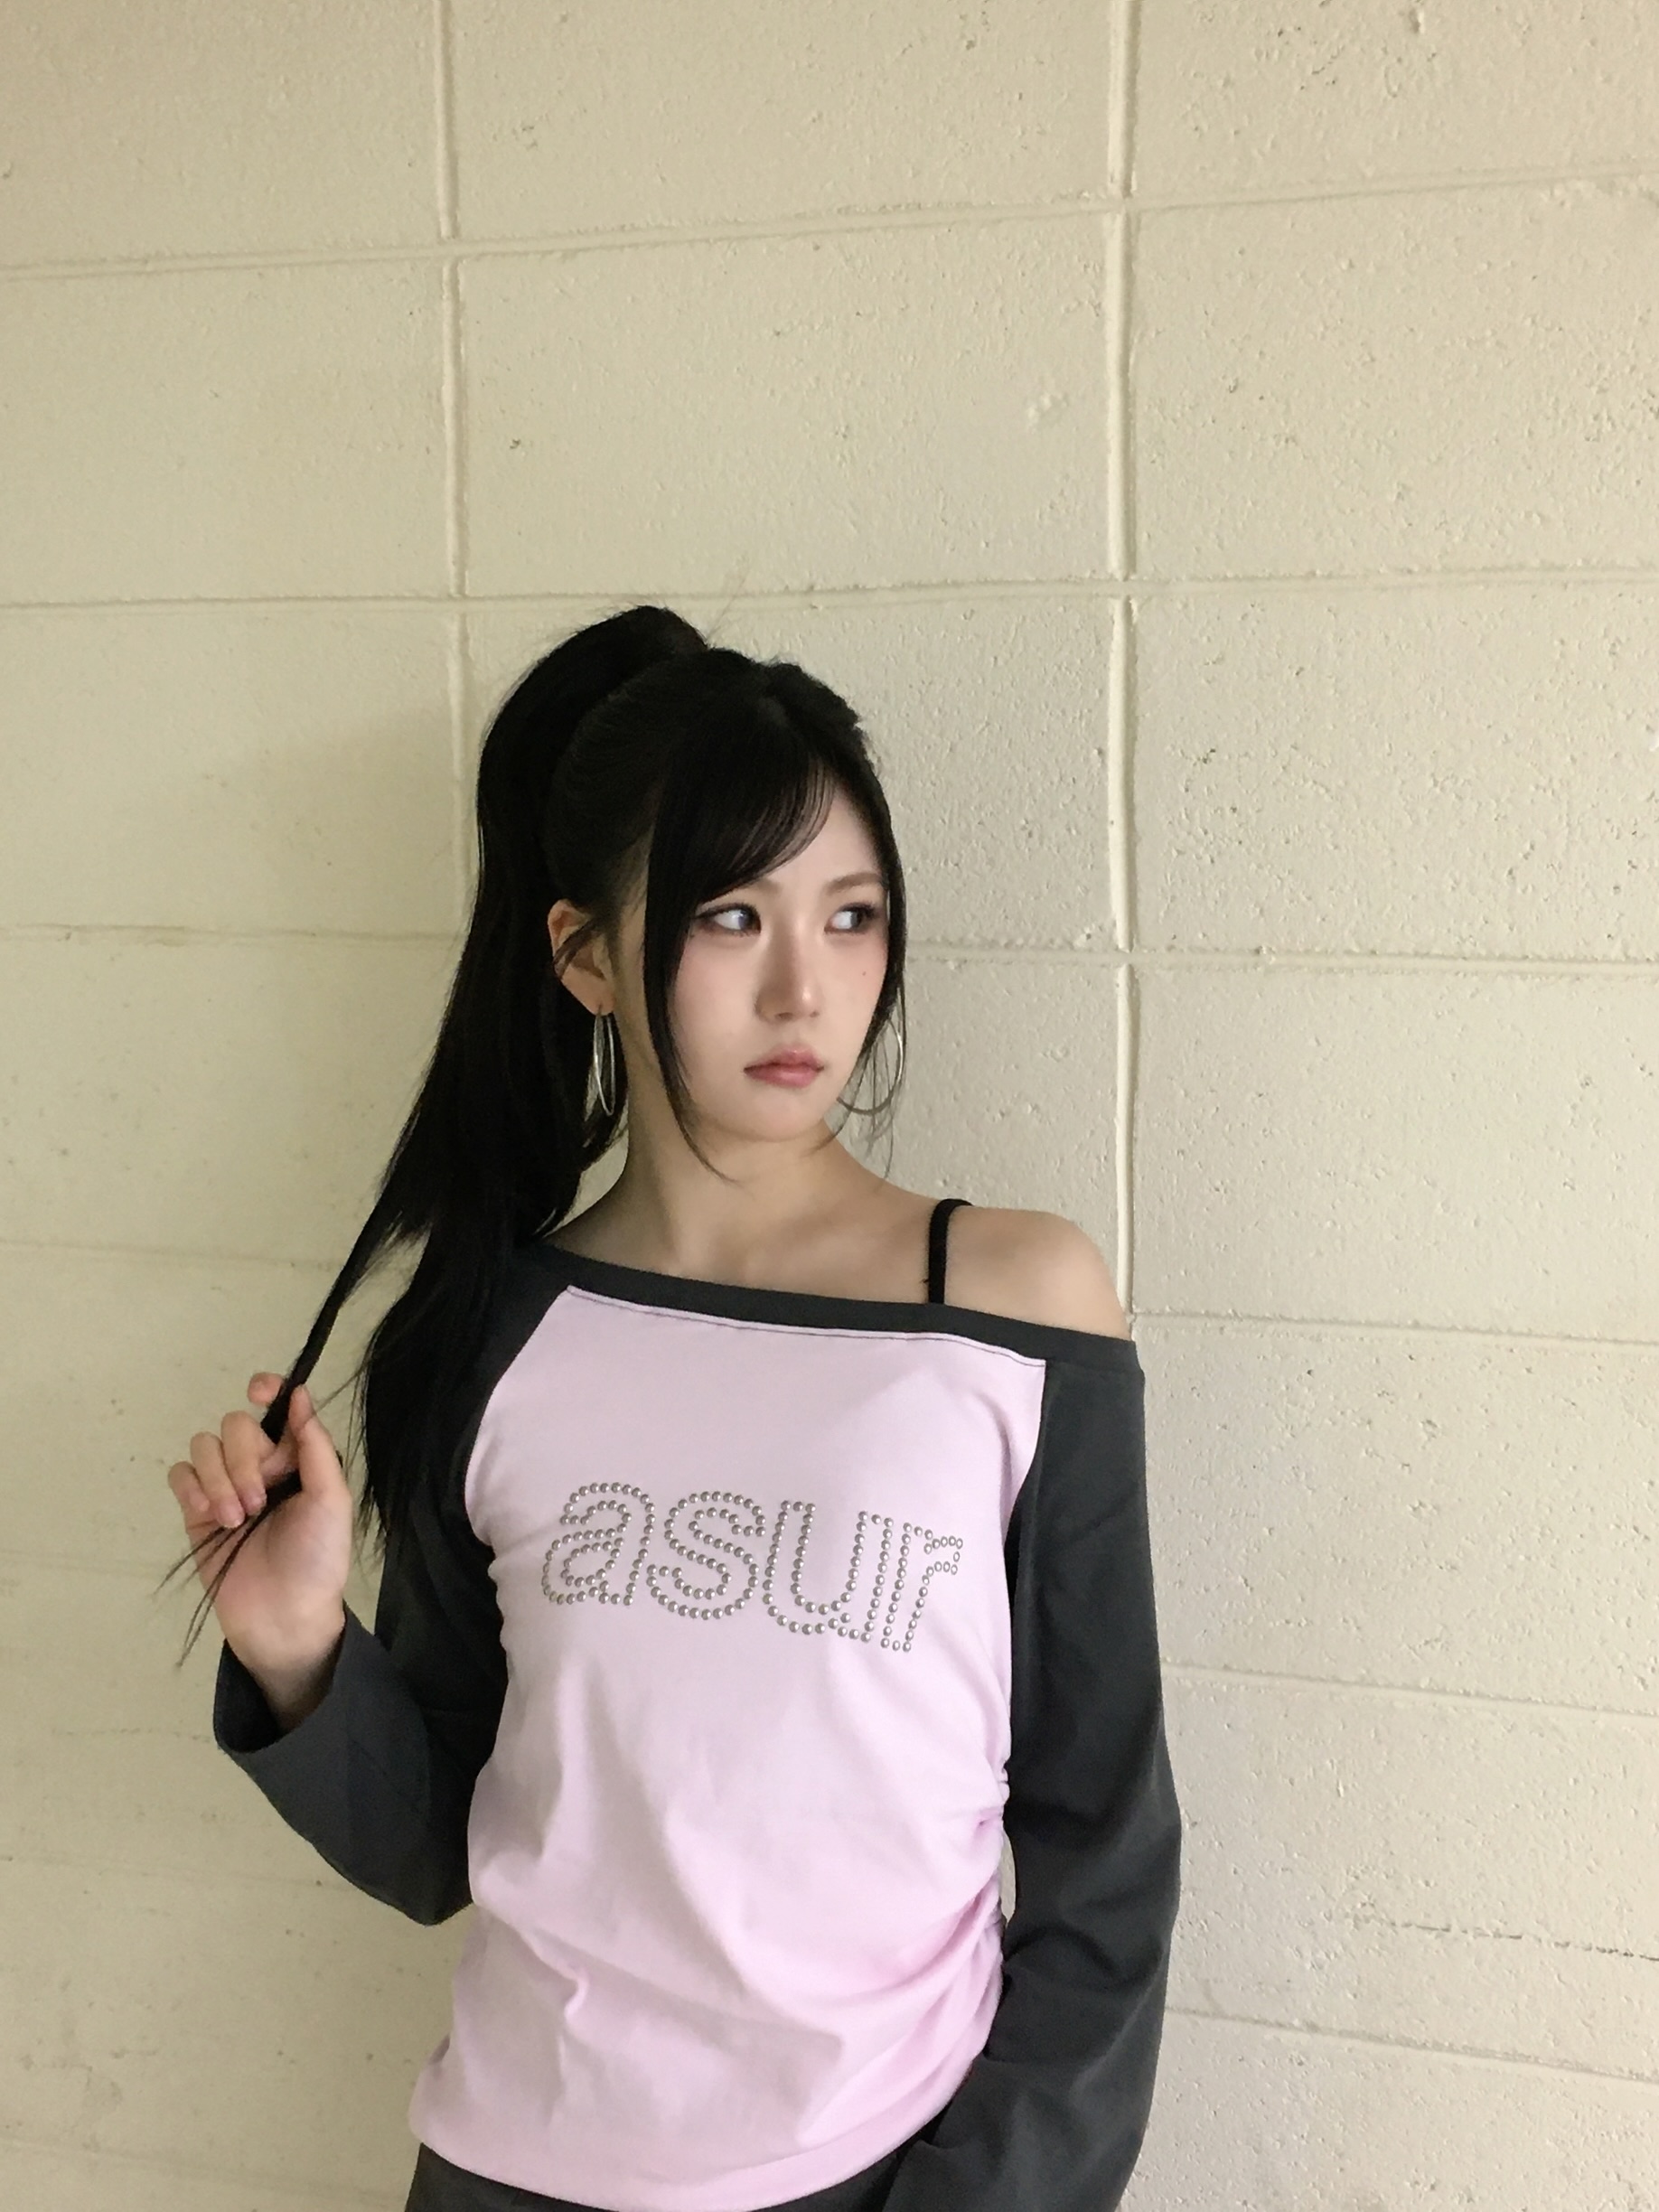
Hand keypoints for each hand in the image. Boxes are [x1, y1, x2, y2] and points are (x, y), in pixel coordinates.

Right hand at [166, 1374, 353, 1723]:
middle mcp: (261, 1465)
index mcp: (298, 1458)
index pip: (278, 1408)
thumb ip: (315, 1447)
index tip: (258, 1391)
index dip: (268, 1390)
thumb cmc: (317, 1559)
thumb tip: (301, 1394)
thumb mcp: (330, 1500)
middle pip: (235, 1425)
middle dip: (243, 1460)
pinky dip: (192, 1488)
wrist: (282, 1616)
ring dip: (218, 1478)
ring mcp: (225, 1486)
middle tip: (257, 1503)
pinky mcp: (196, 1511)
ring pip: (205, 1446)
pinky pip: (181, 1474)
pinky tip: (208, 1516)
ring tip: (236, 1519)